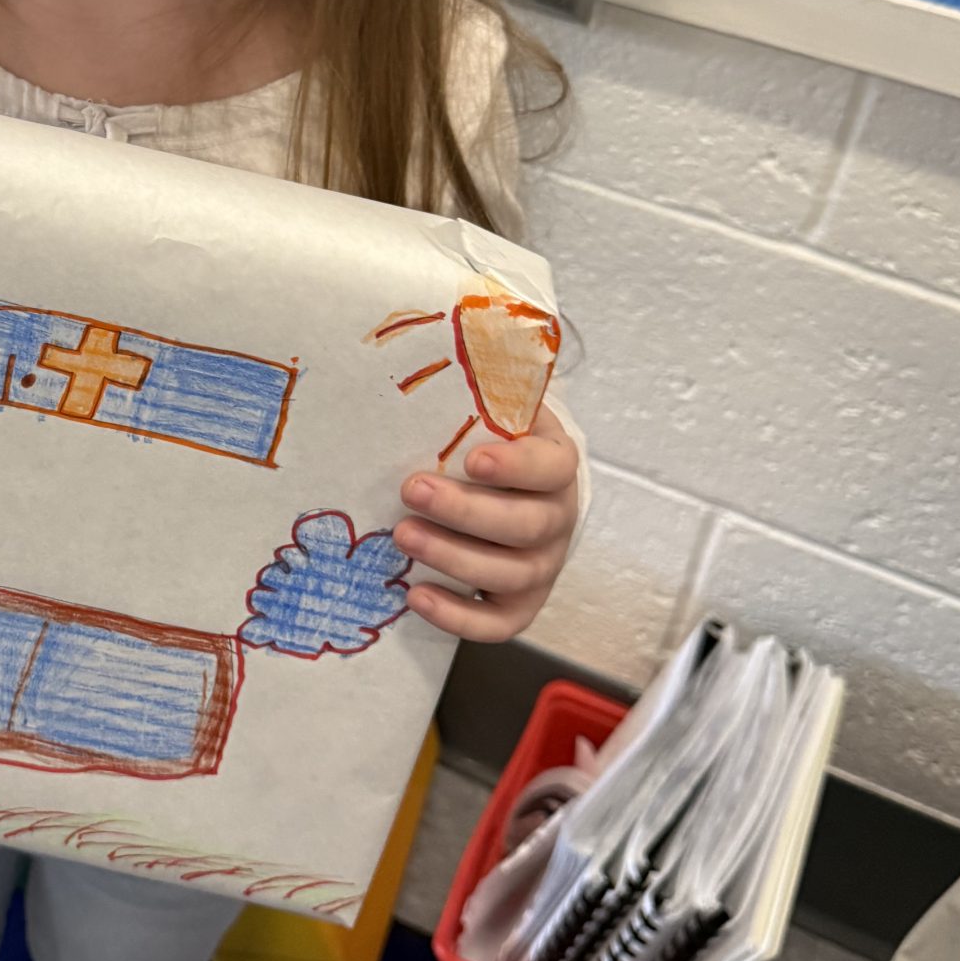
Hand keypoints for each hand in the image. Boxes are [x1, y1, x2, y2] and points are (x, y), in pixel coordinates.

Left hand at [393, 402, 578, 642]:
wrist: (518, 488)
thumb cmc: (495, 442)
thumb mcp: (496, 408)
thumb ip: (482, 387)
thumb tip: (446, 336)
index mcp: (556, 464)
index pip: (550, 467)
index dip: (516, 466)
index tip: (472, 459)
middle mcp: (558, 519)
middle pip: (525, 526)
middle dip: (465, 511)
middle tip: (411, 489)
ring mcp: (543, 566)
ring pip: (509, 575)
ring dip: (453, 558)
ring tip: (402, 535)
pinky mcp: (521, 604)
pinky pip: (498, 624)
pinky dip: (458, 617)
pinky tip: (416, 596)